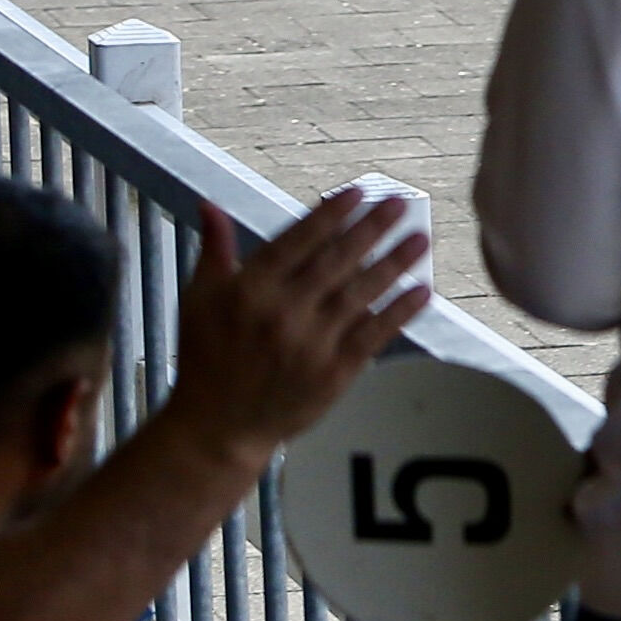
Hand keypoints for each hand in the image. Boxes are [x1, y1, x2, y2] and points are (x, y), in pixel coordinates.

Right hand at [164, 189, 433, 465]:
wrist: (216, 427)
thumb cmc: (206, 358)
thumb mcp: (197, 300)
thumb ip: (214, 250)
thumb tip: (210, 203)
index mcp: (248, 290)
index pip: (296, 241)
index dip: (329, 215)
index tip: (359, 193)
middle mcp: (281, 312)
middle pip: (335, 262)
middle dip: (371, 229)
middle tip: (401, 203)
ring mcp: (309, 343)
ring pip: (360, 294)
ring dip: (395, 264)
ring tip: (422, 239)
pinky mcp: (332, 373)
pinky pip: (373, 335)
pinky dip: (399, 312)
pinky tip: (423, 290)